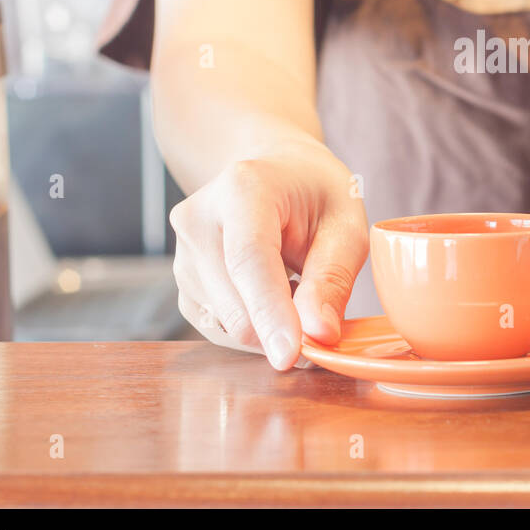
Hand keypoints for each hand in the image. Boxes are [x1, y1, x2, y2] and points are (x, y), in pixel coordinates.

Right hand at [169, 136, 367, 369]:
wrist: (277, 172)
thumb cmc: (316, 194)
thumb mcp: (346, 224)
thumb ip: (333, 278)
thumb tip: (318, 334)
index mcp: (243, 189)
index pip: (249, 259)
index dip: (270, 313)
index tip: (291, 357)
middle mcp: (199, 219)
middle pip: (232, 301)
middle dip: (280, 330)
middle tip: (323, 329)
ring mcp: (182, 252)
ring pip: (224, 322)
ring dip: (268, 329)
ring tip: (298, 291)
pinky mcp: (183, 281)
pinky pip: (217, 327)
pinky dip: (253, 329)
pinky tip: (275, 301)